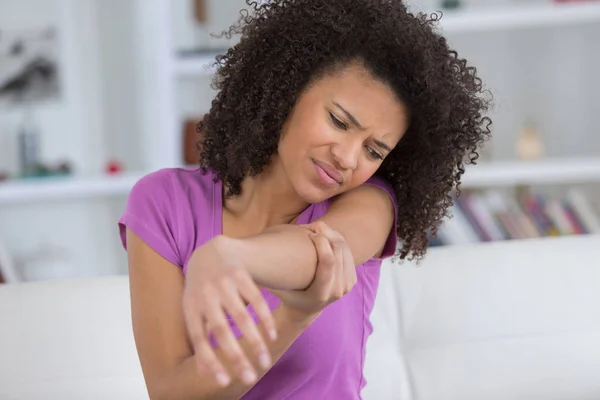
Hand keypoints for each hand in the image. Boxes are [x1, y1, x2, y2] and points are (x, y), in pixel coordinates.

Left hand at [182, 235, 276, 387]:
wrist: (211, 251)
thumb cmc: (202, 290)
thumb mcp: (194, 310)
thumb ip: (199, 338)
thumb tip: (204, 373)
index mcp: (191, 307)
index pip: (199, 338)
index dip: (210, 361)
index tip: (225, 382)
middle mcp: (205, 294)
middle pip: (222, 329)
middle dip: (236, 356)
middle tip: (250, 379)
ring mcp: (223, 282)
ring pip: (242, 316)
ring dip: (255, 342)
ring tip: (265, 363)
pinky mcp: (240, 273)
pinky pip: (257, 299)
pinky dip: (265, 320)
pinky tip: (271, 337)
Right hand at [271, 221, 356, 320]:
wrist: (304, 309)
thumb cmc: (285, 292)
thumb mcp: (276, 284)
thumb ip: (270, 272)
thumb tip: (261, 253)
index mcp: (319, 294)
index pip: (328, 263)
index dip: (322, 243)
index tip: (309, 231)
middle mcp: (336, 292)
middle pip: (339, 253)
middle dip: (327, 234)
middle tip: (312, 225)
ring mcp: (346, 287)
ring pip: (345, 250)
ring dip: (332, 234)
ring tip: (316, 227)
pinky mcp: (351, 280)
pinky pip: (348, 253)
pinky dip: (337, 239)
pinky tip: (324, 234)